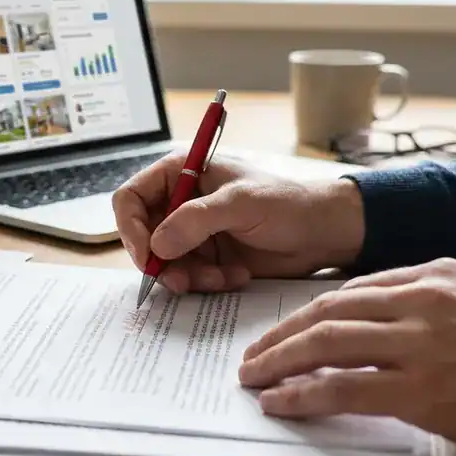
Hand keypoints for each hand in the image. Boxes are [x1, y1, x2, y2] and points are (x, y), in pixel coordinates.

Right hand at [112, 152, 364, 292]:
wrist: (324, 233)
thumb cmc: (288, 203)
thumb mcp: (241, 204)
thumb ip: (195, 220)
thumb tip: (157, 245)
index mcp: (182, 172)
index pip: (132, 198)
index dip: (131, 228)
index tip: (147, 256)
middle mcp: (182, 201)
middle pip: (144, 235)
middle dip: (161, 261)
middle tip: (181, 280)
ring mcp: (194, 231)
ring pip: (165, 262)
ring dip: (188, 276)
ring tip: (221, 277)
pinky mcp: (208, 257)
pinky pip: (188, 277)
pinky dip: (206, 283)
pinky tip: (235, 276)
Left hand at [238, 258, 455, 455]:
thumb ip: (438, 304)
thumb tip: (392, 323)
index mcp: (438, 275)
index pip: (353, 289)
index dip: (309, 312)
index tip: (287, 330)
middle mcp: (423, 300)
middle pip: (327, 311)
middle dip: (281, 335)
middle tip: (253, 356)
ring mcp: (421, 344)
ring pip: (326, 343)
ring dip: (279, 362)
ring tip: (254, 379)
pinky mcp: (425, 391)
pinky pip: (343, 388)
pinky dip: (303, 395)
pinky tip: (280, 403)